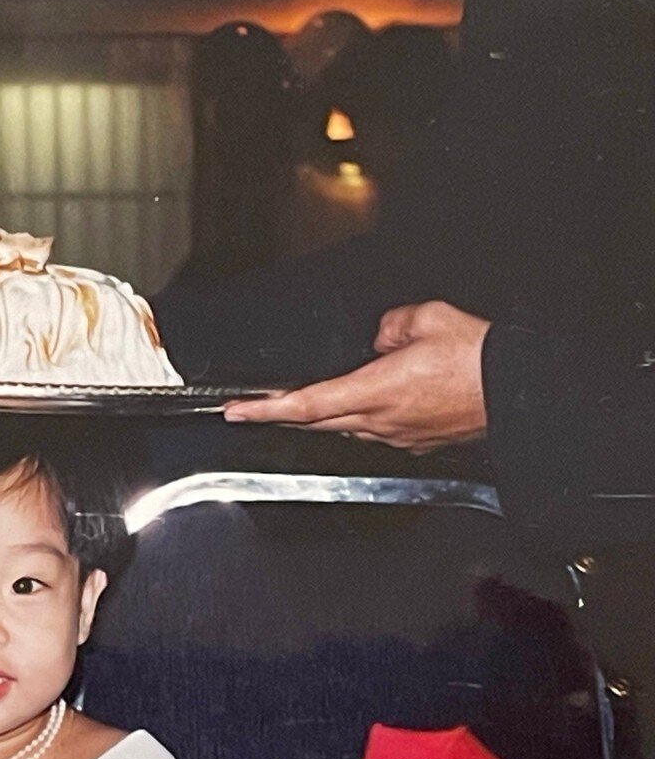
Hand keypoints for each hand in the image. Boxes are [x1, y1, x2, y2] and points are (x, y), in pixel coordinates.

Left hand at [222, 300, 490, 452]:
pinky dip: (356, 418)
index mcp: (377, 390)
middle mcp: (382, 420)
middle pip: (315, 421)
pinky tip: (358, 404)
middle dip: (280, 414)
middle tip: (252, 407)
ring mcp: (398, 435)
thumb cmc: (482, 358)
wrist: (523, 392)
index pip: (305, 403)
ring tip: (297, 403)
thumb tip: (379, 334)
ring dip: (319, 415)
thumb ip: (391, 324)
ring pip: (343, 428)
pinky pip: (374, 431)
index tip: (236, 410)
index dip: (264, 408)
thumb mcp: (429, 318)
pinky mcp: (417, 440)